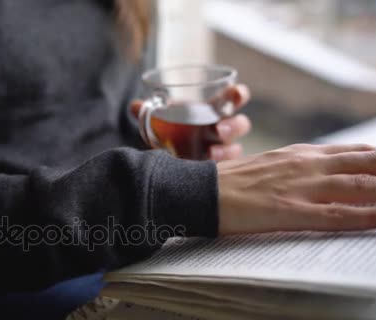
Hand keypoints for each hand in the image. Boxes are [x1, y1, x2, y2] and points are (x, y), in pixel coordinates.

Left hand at [130, 84, 251, 161]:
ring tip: (211, 154)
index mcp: (213, 111)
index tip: (235, 94)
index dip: (238, 94)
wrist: (169, 157)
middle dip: (233, 125)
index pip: (234, 98)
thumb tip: (134, 106)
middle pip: (241, 124)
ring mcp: (223, 150)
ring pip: (237, 149)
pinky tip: (207, 170)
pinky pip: (228, 170)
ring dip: (226, 151)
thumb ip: (149, 114)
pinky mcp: (219, 169)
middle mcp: (222, 130)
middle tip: (218, 130)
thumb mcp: (161, 122)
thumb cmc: (173, 132)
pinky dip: (220, 170)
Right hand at [218, 144, 375, 234]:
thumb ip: (297, 168)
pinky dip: (372, 216)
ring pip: (363, 185)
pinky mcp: (291, 211)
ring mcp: (301, 186)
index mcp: (300, 154)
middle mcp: (307, 164)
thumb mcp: (268, 166)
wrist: (198, 191)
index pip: (355, 152)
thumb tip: (320, 174)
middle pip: (369, 163)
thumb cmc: (229, 183)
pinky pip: (341, 214)